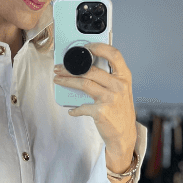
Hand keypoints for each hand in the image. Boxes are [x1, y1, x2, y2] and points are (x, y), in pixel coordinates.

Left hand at [54, 43, 136, 168]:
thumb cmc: (121, 112)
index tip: (86, 47)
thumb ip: (109, 79)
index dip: (100, 47)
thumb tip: (86, 68)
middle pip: (91, 70)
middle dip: (71, 68)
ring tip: (58, 80)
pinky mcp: (101, 112)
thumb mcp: (121, 91)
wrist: (124, 135)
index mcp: (124, 77)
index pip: (114, 55)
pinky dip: (75, 109)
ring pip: (84, 84)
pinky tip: (72, 110)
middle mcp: (118, 86)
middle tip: (59, 68)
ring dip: (67, 81)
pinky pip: (82, 107)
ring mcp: (110, 98)